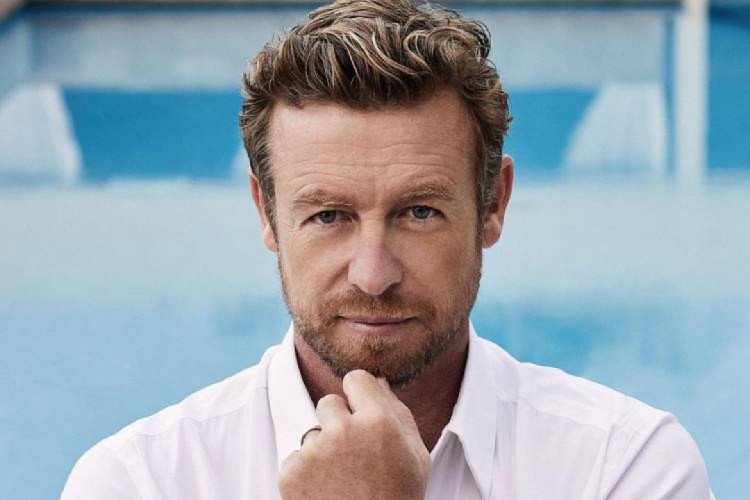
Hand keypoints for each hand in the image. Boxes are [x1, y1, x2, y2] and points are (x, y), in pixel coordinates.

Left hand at [278, 370, 430, 499]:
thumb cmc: (398, 498)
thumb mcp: (415, 456)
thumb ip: (397, 412)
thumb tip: (379, 381)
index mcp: (379, 421)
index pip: (355, 379)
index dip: (358, 397)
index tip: (361, 413)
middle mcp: (343, 430)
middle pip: (327, 403)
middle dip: (337, 423)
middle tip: (352, 456)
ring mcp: (314, 451)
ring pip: (311, 433)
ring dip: (321, 450)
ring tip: (341, 479)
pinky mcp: (291, 472)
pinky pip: (295, 458)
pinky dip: (305, 474)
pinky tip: (325, 491)